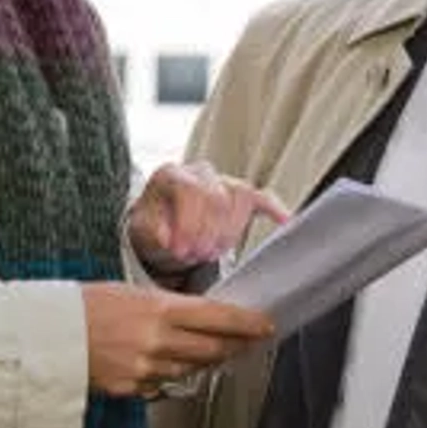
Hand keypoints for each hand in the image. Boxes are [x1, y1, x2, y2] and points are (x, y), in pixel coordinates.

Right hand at [81, 283, 273, 396]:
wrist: (49, 335)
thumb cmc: (87, 306)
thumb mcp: (133, 292)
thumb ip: (169, 306)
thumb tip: (200, 314)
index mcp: (161, 310)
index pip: (219, 317)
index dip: (247, 323)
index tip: (265, 325)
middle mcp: (158, 341)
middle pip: (213, 348)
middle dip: (234, 345)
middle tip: (247, 341)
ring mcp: (146, 369)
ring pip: (192, 369)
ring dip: (205, 361)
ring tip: (210, 350)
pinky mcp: (133, 389)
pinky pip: (165, 384)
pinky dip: (171, 374)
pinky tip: (167, 363)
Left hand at [127, 160, 289, 269]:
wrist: (161, 226)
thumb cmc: (152, 227)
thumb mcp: (141, 230)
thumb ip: (152, 232)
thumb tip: (168, 236)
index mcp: (171, 174)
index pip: (190, 191)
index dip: (187, 223)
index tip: (182, 250)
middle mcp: (199, 171)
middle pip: (217, 198)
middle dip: (208, 233)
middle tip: (197, 256)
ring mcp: (222, 181)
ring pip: (240, 199)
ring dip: (228, 232)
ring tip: (212, 251)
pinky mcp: (240, 194)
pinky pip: (262, 198)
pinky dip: (275, 210)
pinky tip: (285, 221)